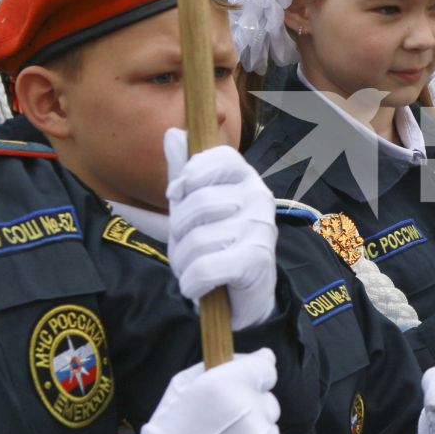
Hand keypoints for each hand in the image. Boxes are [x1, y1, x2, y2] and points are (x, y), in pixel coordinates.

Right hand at [115, 350, 280, 433]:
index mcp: (230, 384)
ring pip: (270, 429)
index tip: (248, 382)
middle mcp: (250, 410)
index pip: (267, 368)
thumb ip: (223, 365)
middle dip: (252, 408)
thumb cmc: (168, 430)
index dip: (256, 375)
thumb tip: (260, 356)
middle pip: (269, 402)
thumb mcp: (183, 384)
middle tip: (224, 423)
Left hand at [164, 131, 278, 329]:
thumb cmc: (218, 249)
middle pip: (197, 202)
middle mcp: (259, 197)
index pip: (219, 157)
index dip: (190, 175)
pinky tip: (199, 286)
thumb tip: (173, 133)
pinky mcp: (257, 260)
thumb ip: (185, 173)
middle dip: (178, 232)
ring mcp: (261, 228)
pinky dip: (192, 282)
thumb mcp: (195, 209)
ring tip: (197, 270)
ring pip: (196, 239)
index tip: (179, 195)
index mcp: (245, 179)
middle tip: (189, 247)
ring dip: (184, 263)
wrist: (242, 301)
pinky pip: (205, 267)